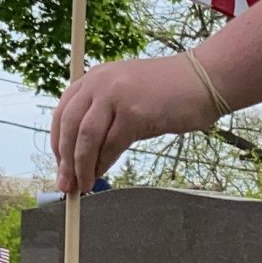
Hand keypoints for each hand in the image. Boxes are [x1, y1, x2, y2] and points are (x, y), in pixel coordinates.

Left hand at [51, 54, 216, 193]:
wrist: (203, 79)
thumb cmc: (167, 93)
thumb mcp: (126, 95)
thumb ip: (103, 115)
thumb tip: (81, 156)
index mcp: (94, 77)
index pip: (63, 112)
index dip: (58, 142)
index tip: (61, 165)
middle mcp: (100, 82)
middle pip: (69, 126)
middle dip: (65, 160)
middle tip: (65, 184)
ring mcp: (116, 95)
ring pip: (86, 138)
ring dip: (82, 166)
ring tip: (84, 185)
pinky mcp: (134, 113)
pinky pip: (111, 145)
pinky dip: (103, 163)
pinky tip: (102, 173)